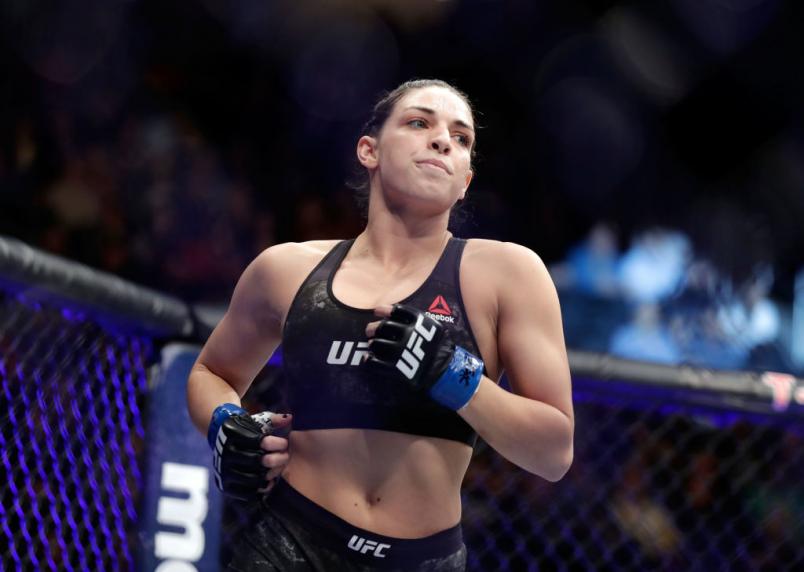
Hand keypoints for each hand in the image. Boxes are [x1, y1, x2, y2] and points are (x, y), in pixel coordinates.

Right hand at [207, 404, 292, 500]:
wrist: (221, 441)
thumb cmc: (246, 430)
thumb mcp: (258, 420)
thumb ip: (274, 419)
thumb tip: (289, 418)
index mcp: (232, 434)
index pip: (257, 441)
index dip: (275, 443)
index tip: (284, 443)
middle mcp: (225, 453)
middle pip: (256, 461)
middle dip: (276, 459)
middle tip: (285, 456)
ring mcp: (223, 471)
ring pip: (252, 478)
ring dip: (270, 474)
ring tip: (278, 468)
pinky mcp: (225, 485)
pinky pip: (245, 493)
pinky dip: (260, 489)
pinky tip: (268, 481)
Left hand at [365, 304, 483, 409]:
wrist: (447, 372)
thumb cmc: (441, 349)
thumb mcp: (434, 329)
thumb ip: (418, 322)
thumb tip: (398, 316)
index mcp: (419, 322)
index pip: (398, 311)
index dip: (384, 310)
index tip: (377, 312)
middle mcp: (409, 334)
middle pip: (384, 326)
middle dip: (374, 328)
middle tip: (369, 330)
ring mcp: (402, 351)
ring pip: (377, 343)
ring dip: (372, 343)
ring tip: (372, 345)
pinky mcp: (397, 368)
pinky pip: (376, 363)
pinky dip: (369, 360)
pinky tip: (368, 359)